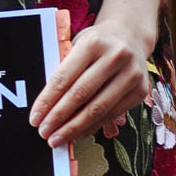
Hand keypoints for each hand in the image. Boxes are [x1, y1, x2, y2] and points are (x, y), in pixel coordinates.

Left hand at [29, 17, 152, 147]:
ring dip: (74, 127)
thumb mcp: (77, 46)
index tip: (35, 117)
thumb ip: (64, 71)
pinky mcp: (140, 91)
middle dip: (59, 117)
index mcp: (93, 42)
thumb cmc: (97, 45)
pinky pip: (111, 115)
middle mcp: (116, 56)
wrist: (130, 38)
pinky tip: (78, 133)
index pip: (64, 77)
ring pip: (98, 109)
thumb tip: (46, 107)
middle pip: (81, 94)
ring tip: (58, 138)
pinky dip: (92, 127)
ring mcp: (131, 74)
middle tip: (44, 132)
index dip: (47, 100)